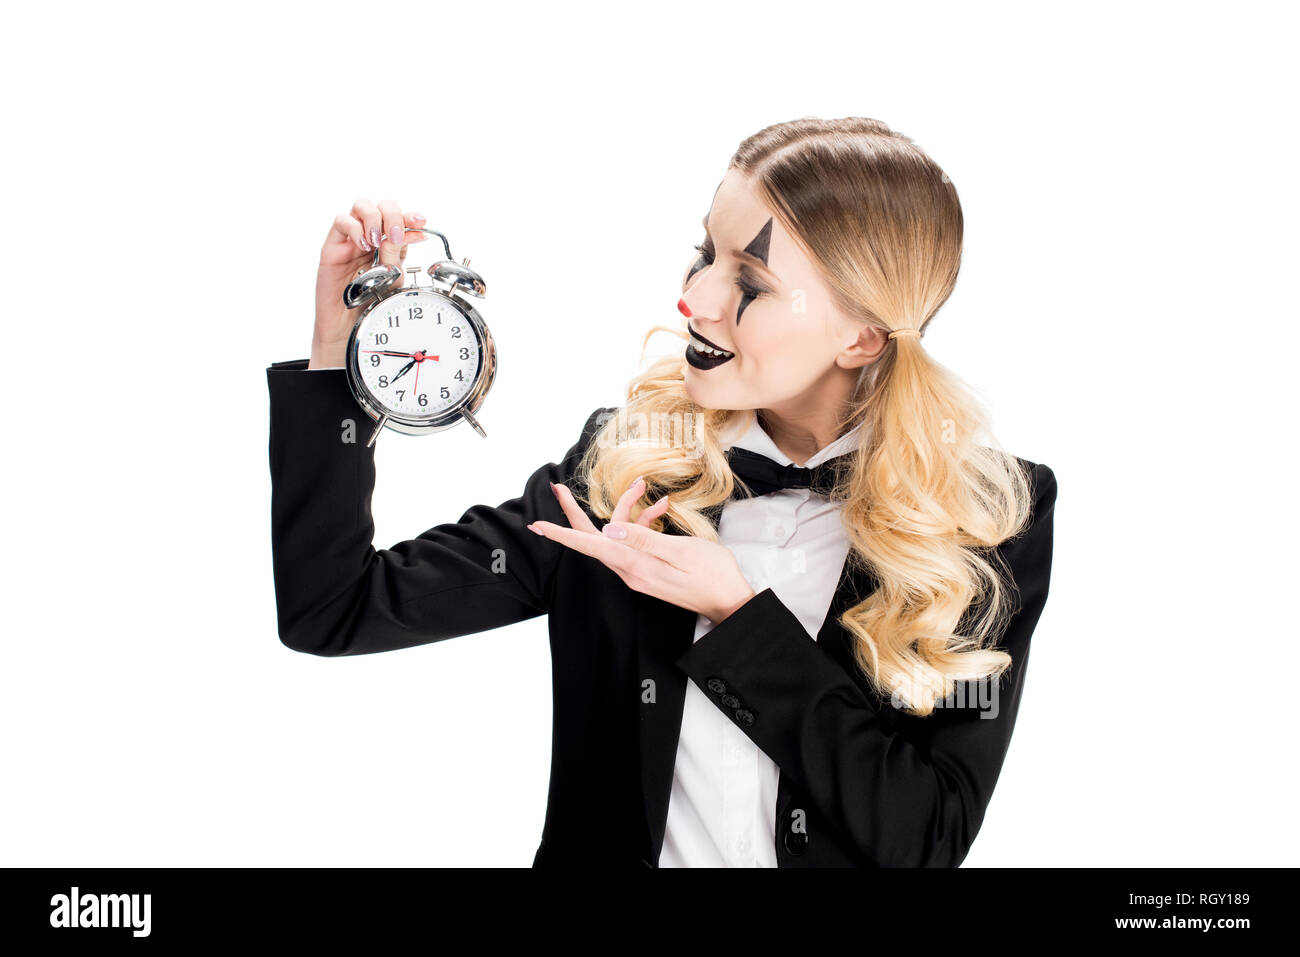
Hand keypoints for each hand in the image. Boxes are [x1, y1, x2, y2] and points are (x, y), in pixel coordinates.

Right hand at [310, 198, 430, 368]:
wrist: (350, 328)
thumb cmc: (371, 306)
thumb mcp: (393, 279)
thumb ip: (398, 255)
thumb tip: (412, 232)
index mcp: (388, 245)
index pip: (399, 219)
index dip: (410, 216)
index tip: (421, 221)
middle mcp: (370, 239)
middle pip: (380, 206)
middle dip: (392, 214)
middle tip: (395, 234)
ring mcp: (351, 241)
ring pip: (359, 207)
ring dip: (373, 217)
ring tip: (376, 239)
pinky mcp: (333, 247)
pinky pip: (340, 222)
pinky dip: (353, 227)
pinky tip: (362, 245)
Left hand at [528, 479, 756, 623]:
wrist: (729, 602)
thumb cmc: (711, 576)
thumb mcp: (680, 552)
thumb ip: (643, 539)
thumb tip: (607, 530)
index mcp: (634, 565)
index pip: (589, 545)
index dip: (563, 532)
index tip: (538, 525)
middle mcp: (630, 570)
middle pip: (594, 538)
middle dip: (576, 512)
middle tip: (557, 489)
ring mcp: (638, 570)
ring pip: (618, 534)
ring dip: (629, 508)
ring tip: (643, 486)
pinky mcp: (648, 569)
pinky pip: (635, 542)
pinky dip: (645, 522)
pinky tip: (662, 508)